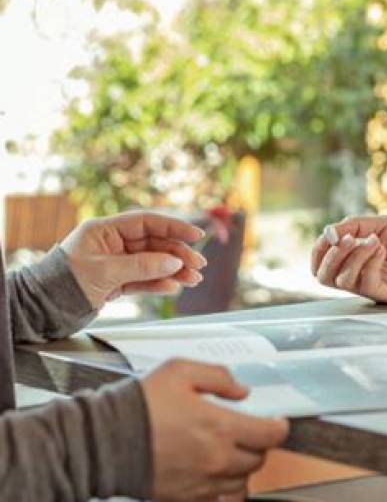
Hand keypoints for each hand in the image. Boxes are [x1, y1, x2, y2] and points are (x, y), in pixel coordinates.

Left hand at [60, 212, 206, 308]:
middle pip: (154, 243)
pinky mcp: (115, 281)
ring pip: (152, 262)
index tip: (195, 234)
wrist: (42, 310)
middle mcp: (112, 243)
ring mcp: (115, 262)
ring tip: (192, 279)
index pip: (147, 222)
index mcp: (105, 230)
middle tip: (197, 264)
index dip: (174, 227)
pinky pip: (143, 279)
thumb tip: (173, 262)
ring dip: (173, 270)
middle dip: (178, 254)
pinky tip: (173, 286)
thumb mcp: (105, 271)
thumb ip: (141, 266)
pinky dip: (159, 283)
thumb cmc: (63, 284)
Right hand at [142, 359, 288, 501]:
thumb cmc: (142, 405)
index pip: (270, 435)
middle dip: (259, 444)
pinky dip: (223, 489)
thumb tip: (241, 390)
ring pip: (241, 484)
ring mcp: (201, 483)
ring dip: (242, 468)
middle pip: (258, 460)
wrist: (106, 440)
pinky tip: (215, 473)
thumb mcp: (182, 370)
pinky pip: (218, 500)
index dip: (279, 427)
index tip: (278, 422)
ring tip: (233, 452)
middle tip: (251, 432)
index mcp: (220, 427)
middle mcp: (216, 460)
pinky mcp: (185, 498)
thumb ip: (219, 376)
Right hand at [310, 214, 386, 303]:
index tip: (330, 234)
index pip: (322, 262)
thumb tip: (328, 232)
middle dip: (329, 255)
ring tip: (374, 241)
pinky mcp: (385, 294)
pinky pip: (364, 282)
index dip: (319, 249)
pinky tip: (382, 249)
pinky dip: (369, 261)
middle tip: (347, 239)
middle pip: (323, 276)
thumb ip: (353, 225)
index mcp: (356, 257)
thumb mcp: (382, 223)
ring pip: (341, 281)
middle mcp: (359, 273)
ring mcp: (371, 285)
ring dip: (352, 255)